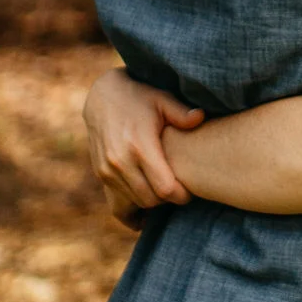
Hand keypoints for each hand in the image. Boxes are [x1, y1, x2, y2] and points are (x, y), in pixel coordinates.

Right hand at [82, 66, 206, 219]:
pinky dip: (134, 205)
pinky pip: (119, 204)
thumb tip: (200, 117)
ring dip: (152, 201)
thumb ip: (181, 113)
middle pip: (151, 200)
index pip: (165, 189)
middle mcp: (120, 162)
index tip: (190, 190)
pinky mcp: (101, 174)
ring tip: (165, 189)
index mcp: (139, 147)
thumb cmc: (139, 97)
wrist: (102, 96)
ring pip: (136, 202)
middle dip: (169, 200)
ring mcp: (107, 170)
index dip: (181, 195)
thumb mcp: (162, 99)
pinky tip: (147, 203)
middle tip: (180, 189)